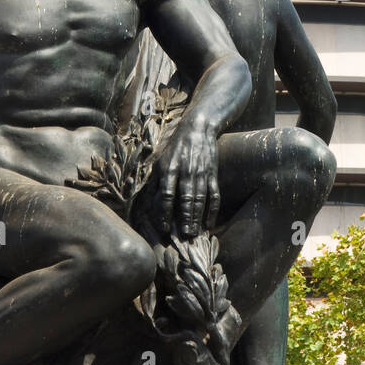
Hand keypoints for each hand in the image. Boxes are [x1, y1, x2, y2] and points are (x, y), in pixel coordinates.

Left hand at [152, 122, 219, 238]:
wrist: (198, 128)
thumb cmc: (176, 146)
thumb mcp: (161, 160)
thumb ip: (157, 180)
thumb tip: (151, 202)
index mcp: (170, 168)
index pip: (167, 194)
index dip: (165, 212)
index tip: (164, 228)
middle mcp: (186, 172)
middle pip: (186, 199)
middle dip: (185, 219)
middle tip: (184, 236)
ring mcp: (201, 173)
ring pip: (200, 199)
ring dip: (197, 217)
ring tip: (195, 233)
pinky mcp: (212, 174)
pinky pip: (214, 194)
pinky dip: (212, 210)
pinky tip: (210, 222)